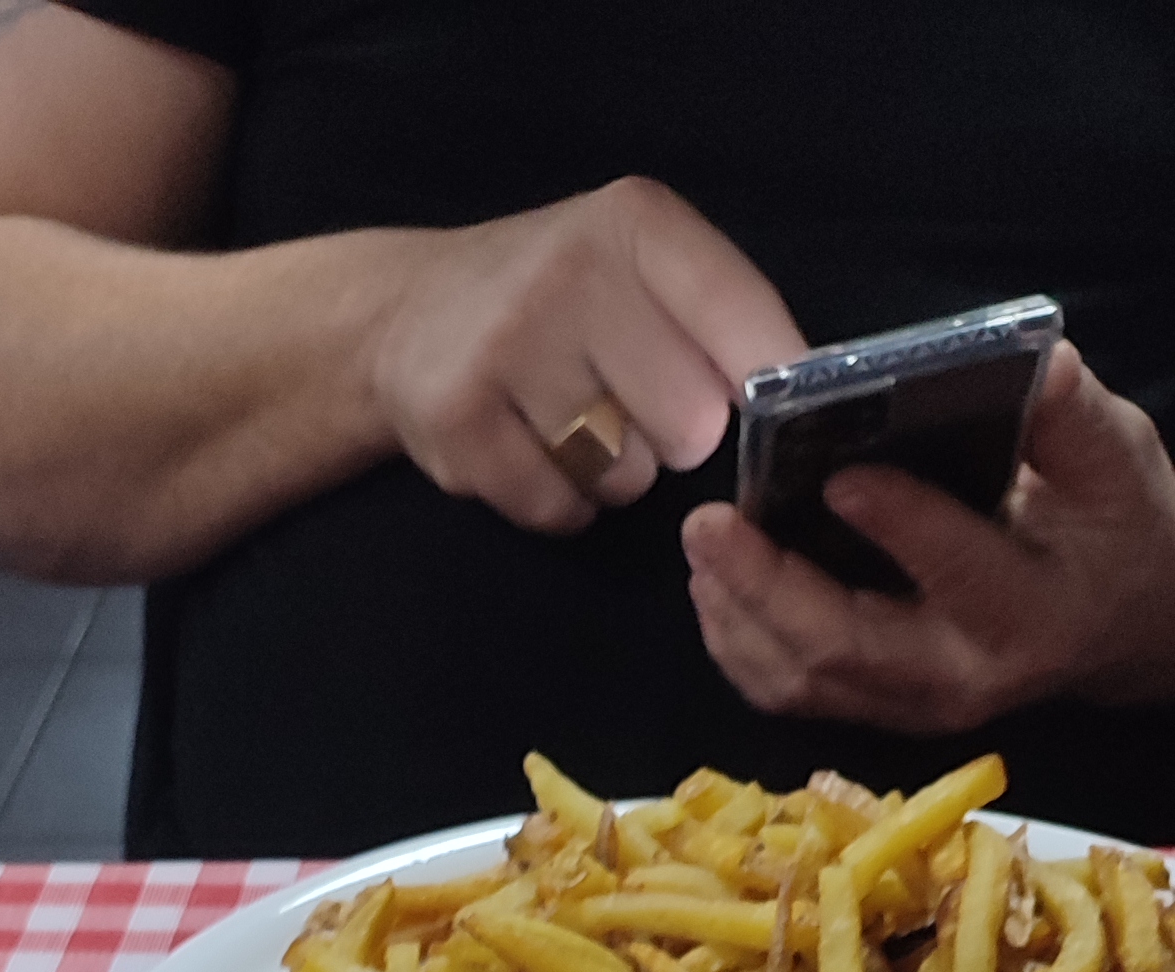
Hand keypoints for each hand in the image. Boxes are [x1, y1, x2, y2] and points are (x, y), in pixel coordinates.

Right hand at [371, 177, 801, 538]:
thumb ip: (718, 318)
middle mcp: (571, 273)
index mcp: (635, 225)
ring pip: (625, 477)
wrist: (403, 314)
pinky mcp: (460, 423)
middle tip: (626, 404)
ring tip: (568, 421)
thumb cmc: (553, 298)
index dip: (773, 382)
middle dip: (671, 436)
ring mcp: (508, 348)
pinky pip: (560, 511)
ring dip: (612, 474)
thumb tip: (804, 400)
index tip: (783, 414)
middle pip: (692, 425)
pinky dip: (558, 502)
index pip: (740, 317)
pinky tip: (528, 450)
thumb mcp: (637, 266)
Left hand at [681, 342, 1174, 729]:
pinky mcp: (876, 706)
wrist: (1115, 624)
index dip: (899, 525)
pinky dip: (741, 645)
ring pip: (806, 680)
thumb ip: (1074, 420)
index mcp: (1028, 610)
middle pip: (848, 647)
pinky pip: (794, 690)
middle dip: (769, 588)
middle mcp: (962, 674)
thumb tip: (1045, 363)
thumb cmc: (1111, 529)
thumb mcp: (1114, 463)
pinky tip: (713, 589)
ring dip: (739, 619)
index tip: (840, 475)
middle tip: (710, 524)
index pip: (958, 569)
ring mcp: (911, 702)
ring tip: (702, 547)